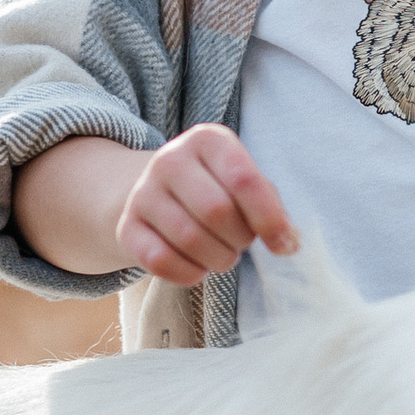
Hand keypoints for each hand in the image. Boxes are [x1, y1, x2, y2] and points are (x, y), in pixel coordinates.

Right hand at [117, 126, 297, 283]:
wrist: (158, 193)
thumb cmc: (216, 188)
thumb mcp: (242, 181)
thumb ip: (268, 204)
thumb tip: (288, 242)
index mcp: (207, 140)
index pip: (244, 180)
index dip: (270, 219)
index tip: (285, 246)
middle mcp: (170, 159)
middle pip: (217, 212)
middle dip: (241, 239)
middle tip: (242, 242)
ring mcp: (142, 192)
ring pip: (190, 240)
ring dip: (219, 259)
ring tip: (224, 254)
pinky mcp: (126, 226)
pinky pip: (161, 262)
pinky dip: (189, 274)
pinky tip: (199, 267)